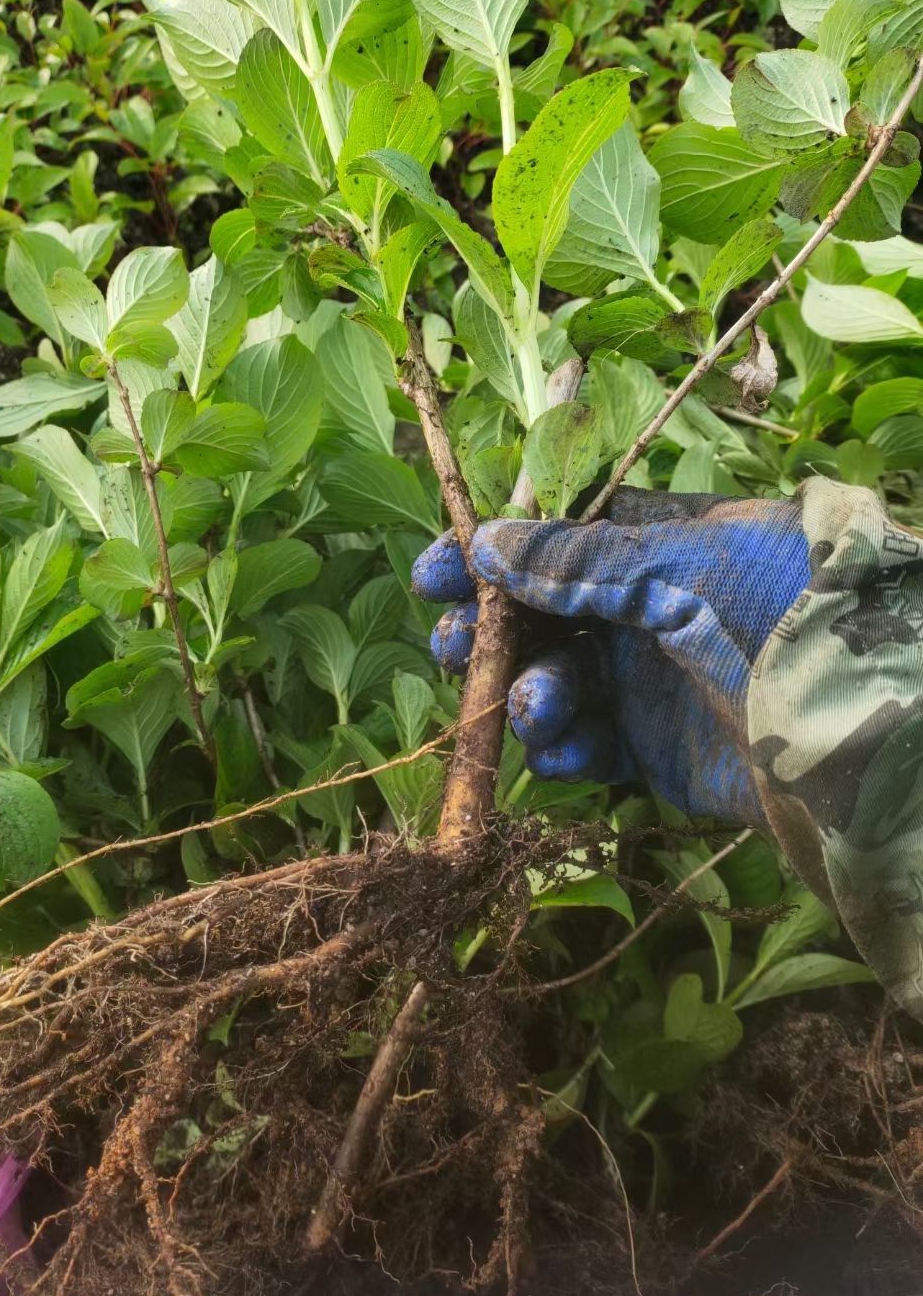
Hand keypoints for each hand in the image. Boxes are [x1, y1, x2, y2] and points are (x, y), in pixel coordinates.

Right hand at [412, 488, 811, 824]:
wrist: (863, 718)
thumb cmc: (780, 607)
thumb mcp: (679, 562)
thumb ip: (578, 558)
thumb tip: (486, 544)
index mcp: (647, 547)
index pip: (546, 543)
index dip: (485, 558)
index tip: (432, 577)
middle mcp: (637, 611)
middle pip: (533, 620)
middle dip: (489, 635)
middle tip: (458, 650)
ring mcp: (643, 683)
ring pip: (549, 686)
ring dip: (526, 696)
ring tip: (537, 709)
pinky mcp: (652, 752)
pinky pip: (584, 749)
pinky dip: (563, 751)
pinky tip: (563, 750)